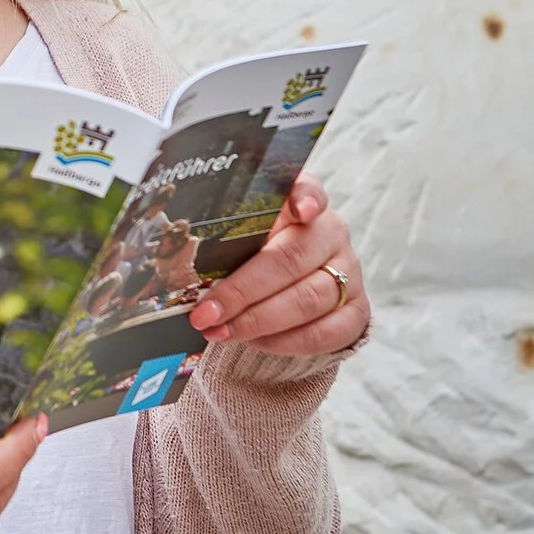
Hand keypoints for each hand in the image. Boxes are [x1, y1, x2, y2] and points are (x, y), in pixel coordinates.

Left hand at [186, 175, 368, 354]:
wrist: (290, 290)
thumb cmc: (255, 255)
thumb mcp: (240, 236)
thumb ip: (224, 238)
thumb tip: (177, 258)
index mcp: (301, 203)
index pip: (309, 190)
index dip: (305, 197)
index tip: (300, 209)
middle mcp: (332, 233)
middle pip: (290, 259)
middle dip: (242, 291)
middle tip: (205, 313)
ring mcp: (350, 272)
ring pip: (308, 299)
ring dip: (258, 321)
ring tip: (220, 332)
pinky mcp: (357, 310)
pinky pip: (326, 332)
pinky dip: (287, 342)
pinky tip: (256, 343)